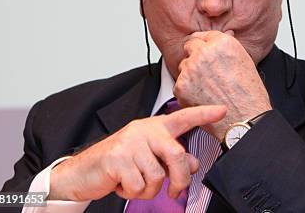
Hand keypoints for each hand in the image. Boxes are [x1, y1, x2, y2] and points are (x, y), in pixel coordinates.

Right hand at [49, 105, 226, 200]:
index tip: (222, 110)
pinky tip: (122, 184)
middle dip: (180, 179)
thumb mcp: (148, 157)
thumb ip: (172, 159)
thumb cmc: (119, 163)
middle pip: (177, 155)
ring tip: (134, 183)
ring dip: (148, 190)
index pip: (183, 118)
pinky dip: (132, 193)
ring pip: (157, 176)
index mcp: (155, 127)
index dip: (204, 114)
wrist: (82, 172)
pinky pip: (139, 186)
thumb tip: (194, 163)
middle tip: (176, 192)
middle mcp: (144, 131)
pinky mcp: (117, 159)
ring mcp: (130, 143)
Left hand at [175, 30, 271, 139]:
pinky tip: (203, 97)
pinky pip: (179, 84)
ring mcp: (191, 69)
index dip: (204, 45)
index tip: (204, 52)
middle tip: (204, 72)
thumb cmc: (249, 94)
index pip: (203, 35)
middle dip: (194, 56)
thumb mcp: (244, 61)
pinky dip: (187, 91)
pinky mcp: (181, 86)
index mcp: (222, 42)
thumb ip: (227, 47)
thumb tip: (220, 39)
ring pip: (183, 66)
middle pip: (189, 47)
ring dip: (191, 74)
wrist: (245, 118)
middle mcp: (204, 52)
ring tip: (208, 88)